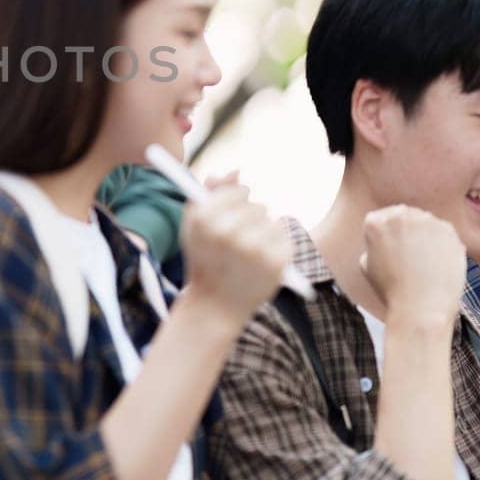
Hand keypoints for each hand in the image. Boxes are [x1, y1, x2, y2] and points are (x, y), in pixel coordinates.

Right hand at [177, 176, 290, 326]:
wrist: (215, 307)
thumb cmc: (204, 261)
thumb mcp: (196, 226)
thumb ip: (210, 194)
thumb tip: (236, 171)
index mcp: (205, 219)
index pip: (237, 191)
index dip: (237, 201)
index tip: (234, 213)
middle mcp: (228, 231)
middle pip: (256, 206)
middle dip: (250, 219)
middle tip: (239, 240)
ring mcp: (253, 247)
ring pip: (270, 220)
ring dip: (262, 232)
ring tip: (248, 254)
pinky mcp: (275, 261)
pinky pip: (283, 236)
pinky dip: (276, 245)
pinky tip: (261, 261)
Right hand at [358, 205, 465, 327]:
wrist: (422, 306)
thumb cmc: (391, 290)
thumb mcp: (366, 265)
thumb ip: (373, 245)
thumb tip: (384, 241)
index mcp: (376, 222)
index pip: (379, 219)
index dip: (384, 235)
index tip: (389, 247)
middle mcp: (402, 214)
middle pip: (403, 216)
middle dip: (405, 230)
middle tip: (408, 253)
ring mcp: (428, 220)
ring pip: (425, 223)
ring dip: (424, 235)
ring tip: (425, 261)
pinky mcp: (450, 230)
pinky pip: (443, 232)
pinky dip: (442, 244)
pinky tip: (438, 263)